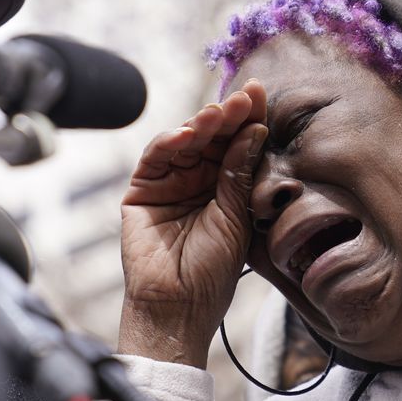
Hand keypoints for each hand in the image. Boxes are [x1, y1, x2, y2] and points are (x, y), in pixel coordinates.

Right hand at [118, 80, 267, 365]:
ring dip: (201, 124)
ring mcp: (170, 182)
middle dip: (227, 116)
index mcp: (227, 187)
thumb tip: (256, 128)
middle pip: (213, 138)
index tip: (258, 95)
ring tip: (218, 113)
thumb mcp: (237, 217)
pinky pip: (157, 157)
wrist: (180, 305)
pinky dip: (170, 141)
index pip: (237, 145)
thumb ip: (241, 172)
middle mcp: (199, 180)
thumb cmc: (213, 271)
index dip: (247, 120)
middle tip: (242, 98)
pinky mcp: (143, 190)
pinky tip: (189, 133)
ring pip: (186, 141)